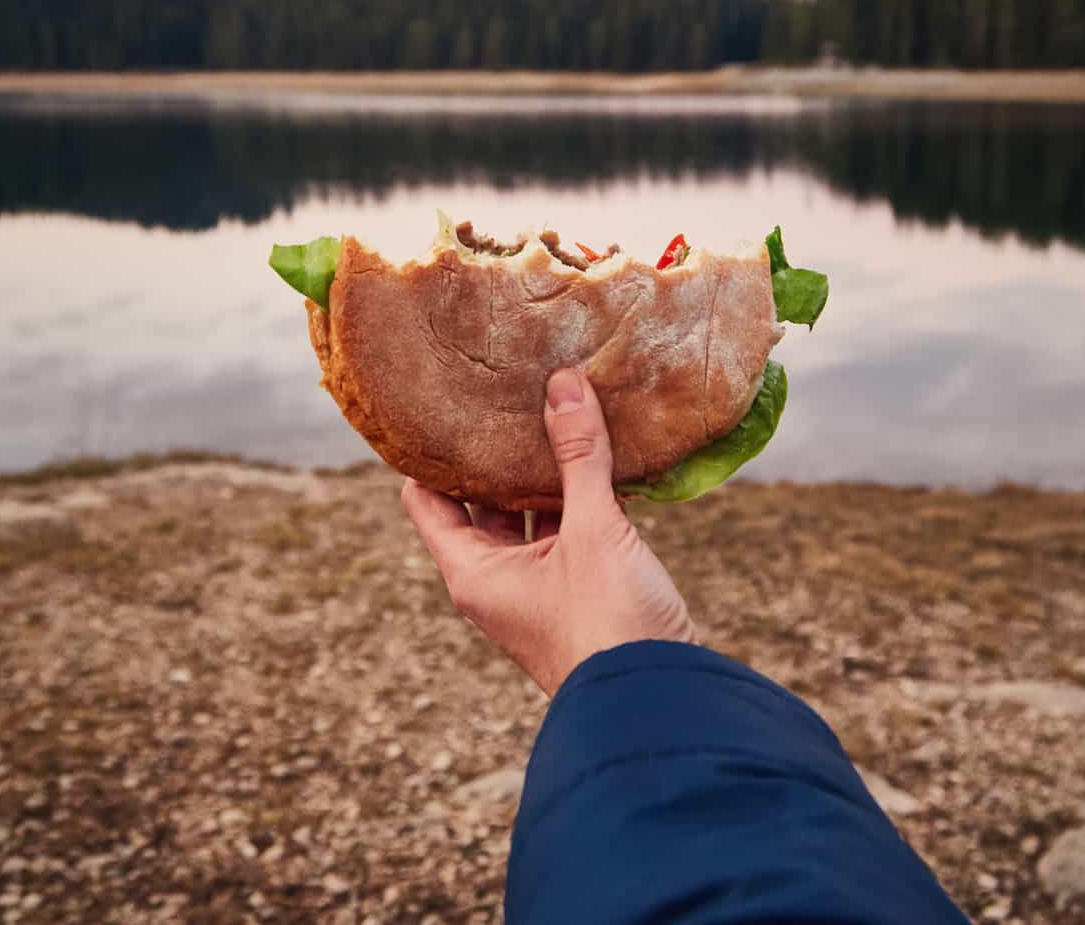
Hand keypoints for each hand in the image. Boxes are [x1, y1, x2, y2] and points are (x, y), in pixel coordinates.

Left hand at [399, 366, 694, 695]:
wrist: (659, 701)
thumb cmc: (608, 622)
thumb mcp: (592, 529)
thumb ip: (579, 454)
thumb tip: (563, 382)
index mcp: (471, 571)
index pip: (425, 497)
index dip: (430, 453)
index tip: (447, 405)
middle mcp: (494, 581)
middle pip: (479, 500)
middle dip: (498, 454)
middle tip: (513, 395)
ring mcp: (535, 589)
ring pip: (528, 515)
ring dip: (545, 473)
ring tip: (561, 413)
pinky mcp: (576, 592)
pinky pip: (566, 531)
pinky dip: (578, 498)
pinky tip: (605, 459)